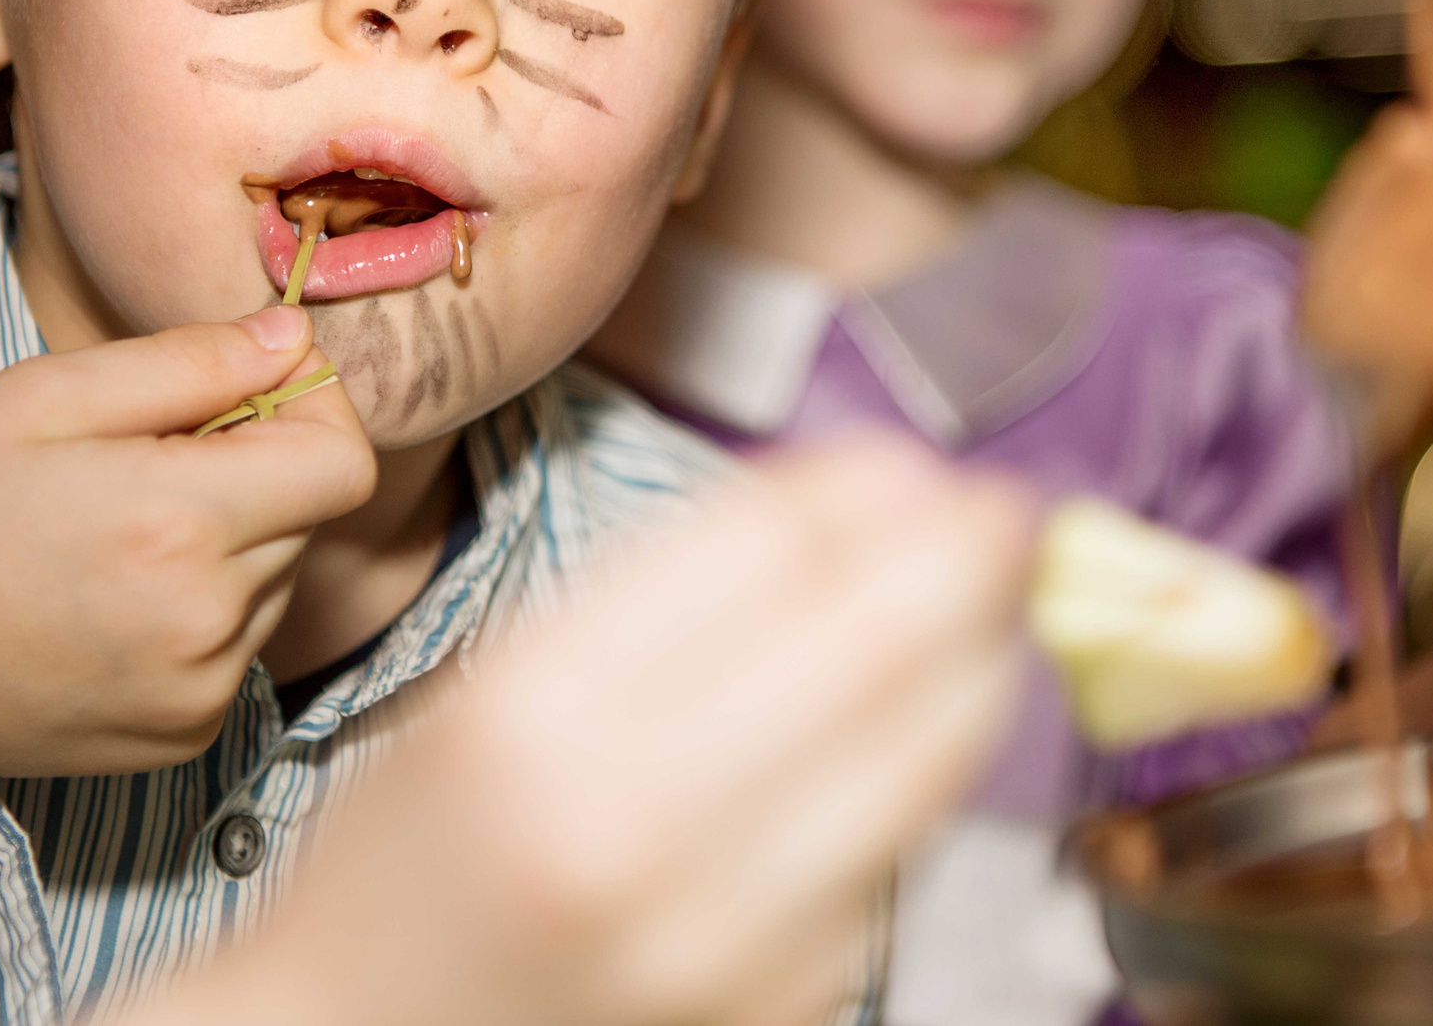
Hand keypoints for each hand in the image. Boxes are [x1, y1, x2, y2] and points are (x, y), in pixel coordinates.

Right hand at [0, 305, 370, 818]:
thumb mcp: (41, 399)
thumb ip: (187, 362)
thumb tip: (292, 336)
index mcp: (181, 522)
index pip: (344, 463)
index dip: (315, 411)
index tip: (255, 390)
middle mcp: (209, 616)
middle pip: (310, 516)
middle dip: (257, 471)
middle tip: (149, 460)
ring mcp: (202, 687)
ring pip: (277, 580)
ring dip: (231, 543)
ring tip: (117, 535)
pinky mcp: (186, 734)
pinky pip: (240, 644)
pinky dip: (204, 609)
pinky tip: (113, 598)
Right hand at [137, 434, 1032, 1025]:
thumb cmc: (428, 848)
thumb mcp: (503, 684)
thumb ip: (671, 588)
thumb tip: (865, 494)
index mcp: (533, 715)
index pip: (760, 547)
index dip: (867, 487)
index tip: (915, 462)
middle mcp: (630, 830)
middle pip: (872, 640)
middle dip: (968, 555)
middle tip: (1005, 514)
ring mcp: (718, 942)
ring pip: (923, 755)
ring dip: (983, 660)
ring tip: (992, 610)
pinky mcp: (779, 1011)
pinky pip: (898, 861)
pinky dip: (927, 780)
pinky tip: (925, 733)